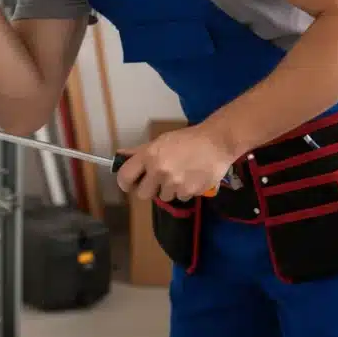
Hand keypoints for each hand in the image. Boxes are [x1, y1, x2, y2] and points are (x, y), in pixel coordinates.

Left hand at [115, 124, 235, 201]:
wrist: (217, 142)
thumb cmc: (187, 139)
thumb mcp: (161, 141)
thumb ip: (140, 151)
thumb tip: (121, 154)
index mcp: (149, 156)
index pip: (125, 176)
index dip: (125, 183)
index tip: (130, 184)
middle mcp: (159, 171)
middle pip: (143, 194)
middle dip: (150, 188)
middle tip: (159, 179)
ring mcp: (175, 183)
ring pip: (163, 197)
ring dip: (169, 189)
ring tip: (181, 174)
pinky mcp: (190, 192)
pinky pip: (181, 197)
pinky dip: (185, 190)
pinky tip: (192, 177)